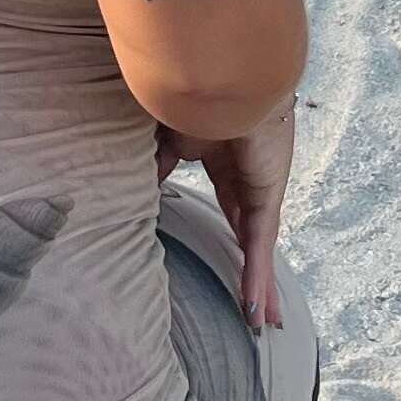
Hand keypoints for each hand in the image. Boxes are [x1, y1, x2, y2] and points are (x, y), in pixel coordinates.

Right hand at [154, 98, 294, 331]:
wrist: (221, 78)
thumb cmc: (193, 96)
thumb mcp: (168, 138)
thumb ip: (156, 166)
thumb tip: (134, 188)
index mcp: (224, 158)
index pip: (228, 206)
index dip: (227, 233)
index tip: (228, 256)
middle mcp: (248, 176)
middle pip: (249, 235)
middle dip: (253, 270)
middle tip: (257, 306)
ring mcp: (260, 189)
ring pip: (258, 248)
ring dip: (259, 286)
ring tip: (262, 323)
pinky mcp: (265, 197)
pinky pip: (258, 246)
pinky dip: (254, 278)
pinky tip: (253, 309)